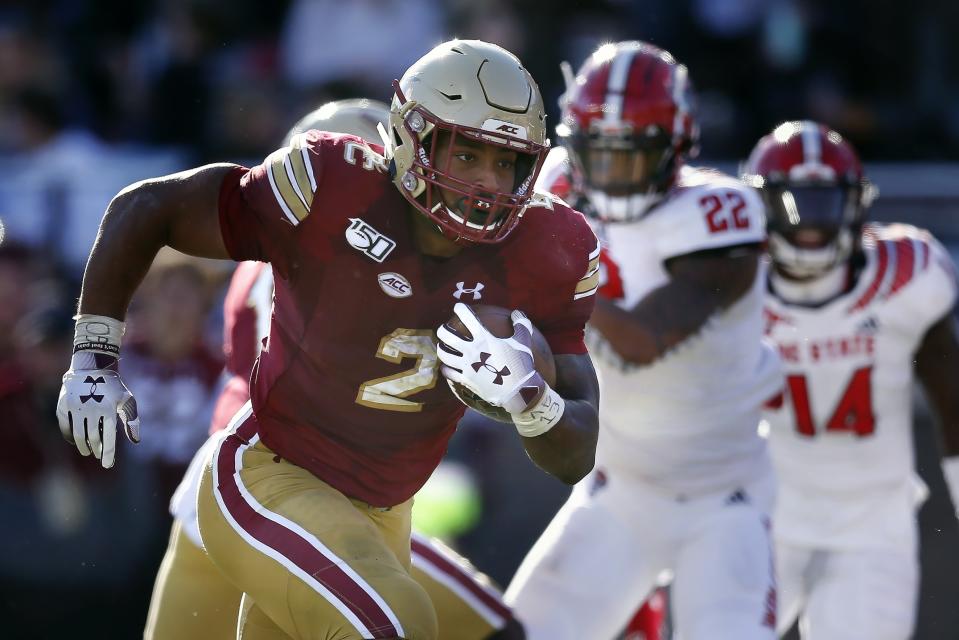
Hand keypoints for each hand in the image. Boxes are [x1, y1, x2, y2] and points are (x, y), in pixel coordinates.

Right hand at [56, 353, 139, 468]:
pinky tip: (75, 441)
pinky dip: (69, 436)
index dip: (108, 454)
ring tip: (88, 451)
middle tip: (99, 455)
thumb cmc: (113, 387)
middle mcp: (91, 409)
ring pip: (78, 434)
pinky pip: (65, 426)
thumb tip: (136, 441)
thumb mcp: (127, 400)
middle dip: (96, 449)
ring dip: (83, 445)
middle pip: (93, 438)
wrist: (92, 368)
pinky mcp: (63, 405)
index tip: (107, 465)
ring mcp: (75, 407)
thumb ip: (132, 420)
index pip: (108, 438)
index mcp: (108, 410)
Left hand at [436, 303, 544, 414]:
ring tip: (443, 346)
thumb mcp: (523, 341)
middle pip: (447, 336)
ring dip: (441, 348)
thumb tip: (517, 312)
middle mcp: (471, 350)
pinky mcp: (466, 380)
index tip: (458, 307)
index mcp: (484, 338)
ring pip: (444, 354)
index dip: (461, 309)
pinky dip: (445, 369)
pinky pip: (449, 373)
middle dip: (443, 330)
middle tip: (444, 328)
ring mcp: (466, 366)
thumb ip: (521, 324)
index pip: (468, 318)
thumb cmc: (520, 364)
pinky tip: (446, 367)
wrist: (518, 391)